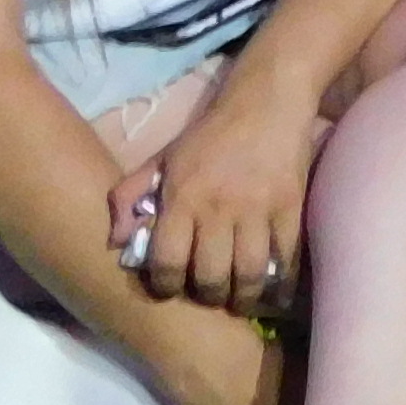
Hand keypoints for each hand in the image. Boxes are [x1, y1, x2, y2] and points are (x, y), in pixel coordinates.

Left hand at [142, 79, 317, 312]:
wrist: (266, 103)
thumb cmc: (209, 135)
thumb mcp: (161, 159)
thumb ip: (128, 196)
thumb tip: (114, 242)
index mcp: (181, 197)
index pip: (168, 261)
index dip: (166, 287)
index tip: (171, 289)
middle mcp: (218, 208)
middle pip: (211, 276)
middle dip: (208, 297)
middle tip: (209, 297)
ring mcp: (258, 210)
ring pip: (250, 274)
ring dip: (244, 297)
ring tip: (240, 301)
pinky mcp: (290, 208)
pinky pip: (287, 258)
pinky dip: (281, 284)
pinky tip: (275, 293)